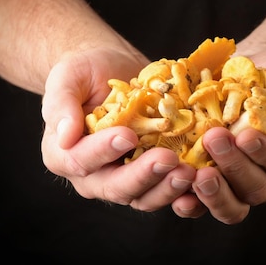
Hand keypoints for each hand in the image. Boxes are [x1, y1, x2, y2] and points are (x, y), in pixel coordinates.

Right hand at [41, 48, 197, 211]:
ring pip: (146, 196)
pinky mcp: (154, 174)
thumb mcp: (66, 78)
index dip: (103, 151)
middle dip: (143, 176)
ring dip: (168, 188)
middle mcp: (95, 175)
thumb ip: (61, 105)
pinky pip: (169, 190)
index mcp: (65, 155)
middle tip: (169, 159)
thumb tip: (64, 136)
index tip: (126, 135)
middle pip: (117, 187)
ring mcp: (127, 177)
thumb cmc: (84, 71)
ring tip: (190, 171)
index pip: (81, 161)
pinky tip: (205, 180)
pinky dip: (187, 191)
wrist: (112, 68)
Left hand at [171, 51, 265, 223]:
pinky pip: (201, 202)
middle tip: (213, 140)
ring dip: (212, 193)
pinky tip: (176, 190)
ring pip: (230, 205)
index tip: (246, 136)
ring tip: (195, 173)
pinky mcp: (212, 181)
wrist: (252, 71)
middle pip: (255, 189)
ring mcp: (238, 184)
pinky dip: (189, 200)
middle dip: (234, 167)